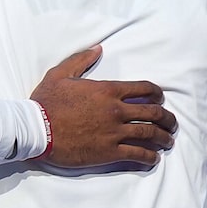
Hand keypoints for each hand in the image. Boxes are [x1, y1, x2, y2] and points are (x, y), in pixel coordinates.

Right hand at [29, 47, 176, 167]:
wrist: (35, 129)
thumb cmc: (45, 102)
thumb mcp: (60, 74)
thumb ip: (81, 60)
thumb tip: (97, 49)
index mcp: (108, 90)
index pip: (144, 89)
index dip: (157, 94)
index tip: (160, 100)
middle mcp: (116, 110)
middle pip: (153, 113)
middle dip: (167, 118)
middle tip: (171, 123)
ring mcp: (114, 132)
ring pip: (150, 134)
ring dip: (163, 138)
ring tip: (168, 141)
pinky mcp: (109, 152)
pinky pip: (137, 154)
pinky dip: (149, 157)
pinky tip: (154, 159)